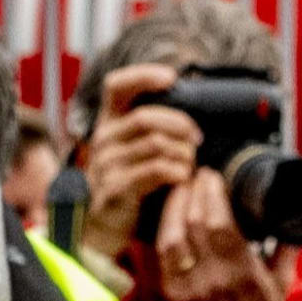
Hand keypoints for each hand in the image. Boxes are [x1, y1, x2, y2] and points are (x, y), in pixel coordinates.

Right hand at [78, 62, 200, 252]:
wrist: (103, 225)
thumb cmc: (129, 181)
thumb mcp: (134, 148)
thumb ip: (153, 126)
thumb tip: (194, 104)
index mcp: (109, 122)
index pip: (116, 86)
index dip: (143, 76)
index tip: (171, 79)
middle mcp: (103, 140)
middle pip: (145, 117)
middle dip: (180, 124)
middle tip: (198, 139)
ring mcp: (107, 165)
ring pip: (156, 144)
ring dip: (183, 153)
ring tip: (191, 163)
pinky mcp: (117, 188)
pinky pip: (156, 170)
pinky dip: (178, 171)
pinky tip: (184, 177)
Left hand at [148, 167, 293, 300]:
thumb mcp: (282, 283)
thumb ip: (287, 248)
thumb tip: (293, 216)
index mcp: (241, 274)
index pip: (219, 224)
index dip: (210, 194)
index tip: (212, 175)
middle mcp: (211, 279)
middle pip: (192, 225)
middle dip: (191, 192)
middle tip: (195, 173)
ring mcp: (187, 288)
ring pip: (170, 238)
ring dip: (172, 207)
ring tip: (179, 188)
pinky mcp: (170, 294)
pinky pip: (159, 256)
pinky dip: (160, 230)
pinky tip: (166, 214)